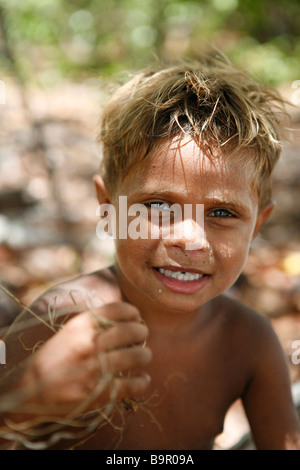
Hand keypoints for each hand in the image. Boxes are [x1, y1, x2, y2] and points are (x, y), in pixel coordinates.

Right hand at [12, 302, 150, 420]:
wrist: (29, 391)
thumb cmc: (51, 359)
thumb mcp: (69, 333)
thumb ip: (93, 324)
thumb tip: (125, 319)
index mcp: (81, 325)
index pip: (117, 309)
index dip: (133, 312)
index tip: (137, 317)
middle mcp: (90, 343)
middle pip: (131, 331)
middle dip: (142, 333)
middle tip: (143, 337)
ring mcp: (94, 368)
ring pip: (136, 356)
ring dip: (145, 355)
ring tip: (144, 357)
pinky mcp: (97, 392)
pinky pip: (131, 385)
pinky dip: (141, 382)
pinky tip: (142, 380)